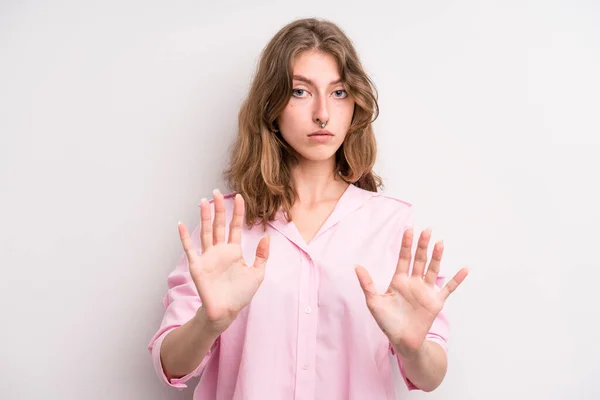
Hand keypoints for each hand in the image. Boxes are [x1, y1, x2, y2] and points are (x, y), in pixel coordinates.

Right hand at [178, 190, 269, 333]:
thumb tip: (267, 236)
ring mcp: (208, 257)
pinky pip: (190, 249)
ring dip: (204, 217)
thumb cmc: (240, 294)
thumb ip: (262, 255)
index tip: (239, 197)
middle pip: (219, 225)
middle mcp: (220, 251)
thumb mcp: (257, 273)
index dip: (237, 212)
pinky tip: (181, 224)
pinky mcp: (197, 266)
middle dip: (219, 208)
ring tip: (203, 202)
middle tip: (216, 192)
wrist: (226, 312)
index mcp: (234, 251)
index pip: (235, 227)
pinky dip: (184, 237)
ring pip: (206, 232)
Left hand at [355, 228, 467, 359]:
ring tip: (440, 243)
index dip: (406, 245)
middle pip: (419, 260)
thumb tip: (356, 266)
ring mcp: (426, 291)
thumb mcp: (374, 302)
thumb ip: (367, 284)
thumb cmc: (387, 322)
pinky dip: (457, 279)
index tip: (408, 229)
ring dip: (437, 257)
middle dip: (422, 245)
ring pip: (432, 269)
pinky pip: (448, 289)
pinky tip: (464, 269)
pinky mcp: (436, 302)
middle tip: (427, 230)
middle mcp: (414, 283)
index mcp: (399, 281)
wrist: (402, 341)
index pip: (404, 258)